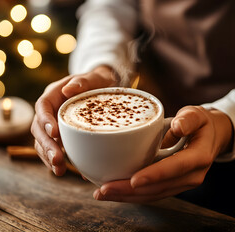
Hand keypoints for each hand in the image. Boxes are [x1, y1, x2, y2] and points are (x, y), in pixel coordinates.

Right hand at [31, 66, 117, 175]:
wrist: (102, 87)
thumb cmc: (97, 82)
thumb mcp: (93, 78)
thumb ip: (82, 82)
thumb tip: (68, 90)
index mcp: (55, 94)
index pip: (43, 106)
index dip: (45, 120)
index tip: (55, 133)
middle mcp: (51, 110)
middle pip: (40, 128)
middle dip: (47, 145)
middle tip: (57, 159)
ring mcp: (55, 122)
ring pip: (44, 141)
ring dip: (49, 156)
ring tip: (59, 170)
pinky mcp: (62, 134)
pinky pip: (55, 147)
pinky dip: (58, 159)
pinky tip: (67, 169)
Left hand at [93, 106, 232, 201]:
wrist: (209, 137)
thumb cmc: (199, 124)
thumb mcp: (197, 116)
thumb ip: (188, 119)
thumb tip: (177, 126)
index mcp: (198, 157)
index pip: (174, 168)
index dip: (154, 175)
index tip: (133, 180)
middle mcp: (190, 175)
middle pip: (158, 188)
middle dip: (130, 191)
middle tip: (105, 190)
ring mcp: (180, 183)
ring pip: (152, 195)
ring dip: (127, 196)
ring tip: (103, 194)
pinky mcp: (171, 184)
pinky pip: (151, 193)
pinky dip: (132, 194)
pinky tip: (115, 192)